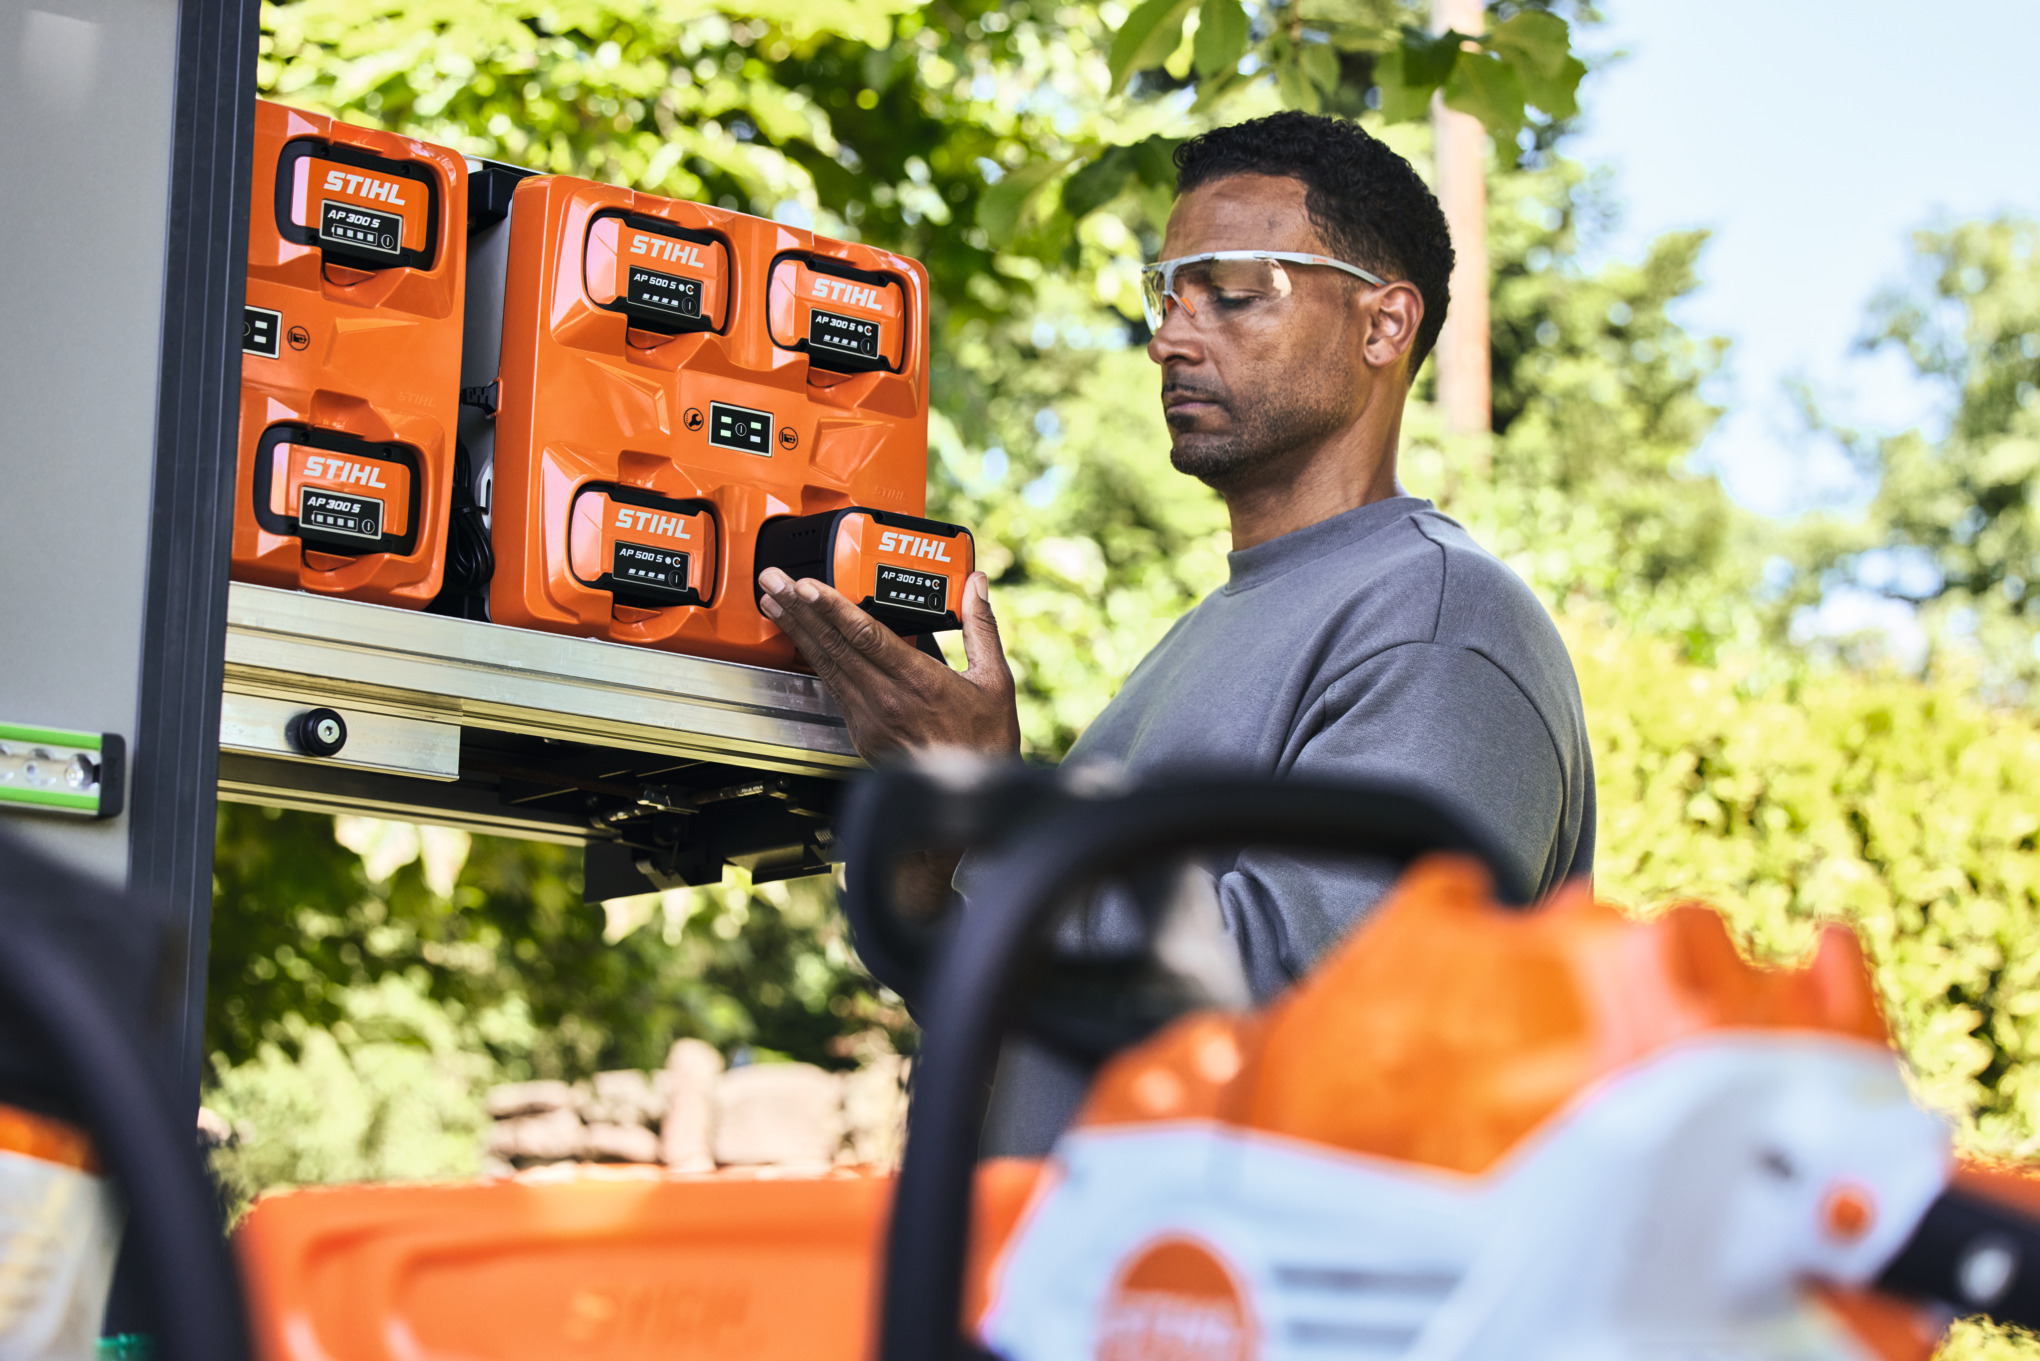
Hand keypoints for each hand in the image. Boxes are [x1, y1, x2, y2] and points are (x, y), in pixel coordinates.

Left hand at [756, 566, 1021, 763]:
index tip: (807, 585)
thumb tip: (975, 586)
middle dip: (799, 609)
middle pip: (834, 645)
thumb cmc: (983, 747)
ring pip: (825, 664)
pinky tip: (801, 642)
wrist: (965, 804)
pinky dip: (813, 659)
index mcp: (919, 681)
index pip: (865, 635)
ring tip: (773, 602)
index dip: (832, 608)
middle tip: (773, 580)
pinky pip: (833, 687)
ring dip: (797, 631)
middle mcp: (887, 699)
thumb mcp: (994, 681)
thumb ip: (981, 627)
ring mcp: (869, 718)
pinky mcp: (862, 733)